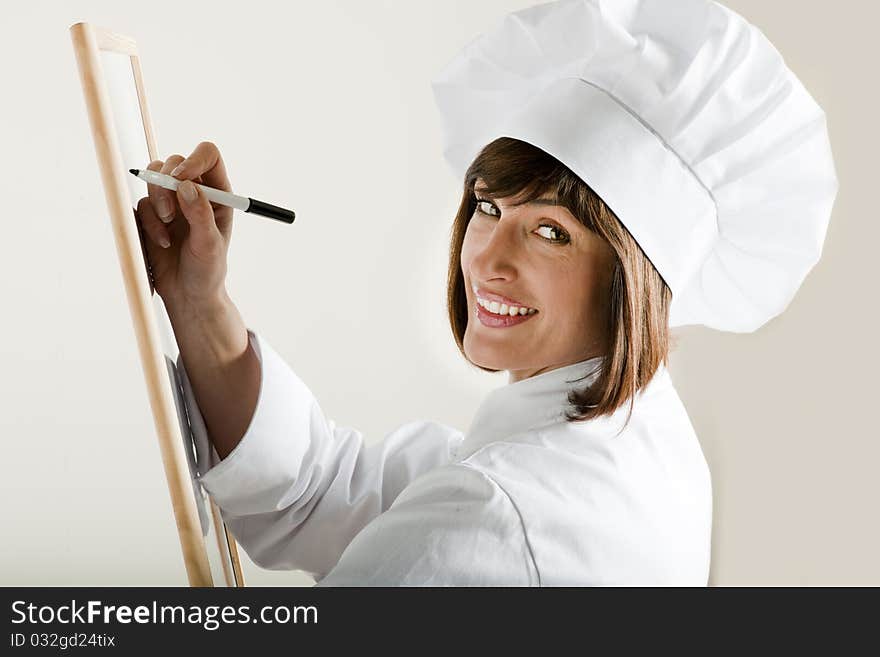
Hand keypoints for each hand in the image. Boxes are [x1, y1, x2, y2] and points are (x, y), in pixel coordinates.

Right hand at [134, 141, 233, 311]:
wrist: (189, 293)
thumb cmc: (208, 270)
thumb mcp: (209, 244)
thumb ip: (200, 214)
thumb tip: (188, 186)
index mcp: (218, 193)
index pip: (208, 156)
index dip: (193, 158)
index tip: (181, 178)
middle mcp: (194, 192)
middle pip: (173, 162)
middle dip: (166, 184)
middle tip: (169, 213)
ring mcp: (172, 202)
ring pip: (153, 179)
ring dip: (156, 204)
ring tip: (167, 233)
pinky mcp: (151, 215)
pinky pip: (141, 205)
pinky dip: (148, 223)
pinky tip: (162, 243)